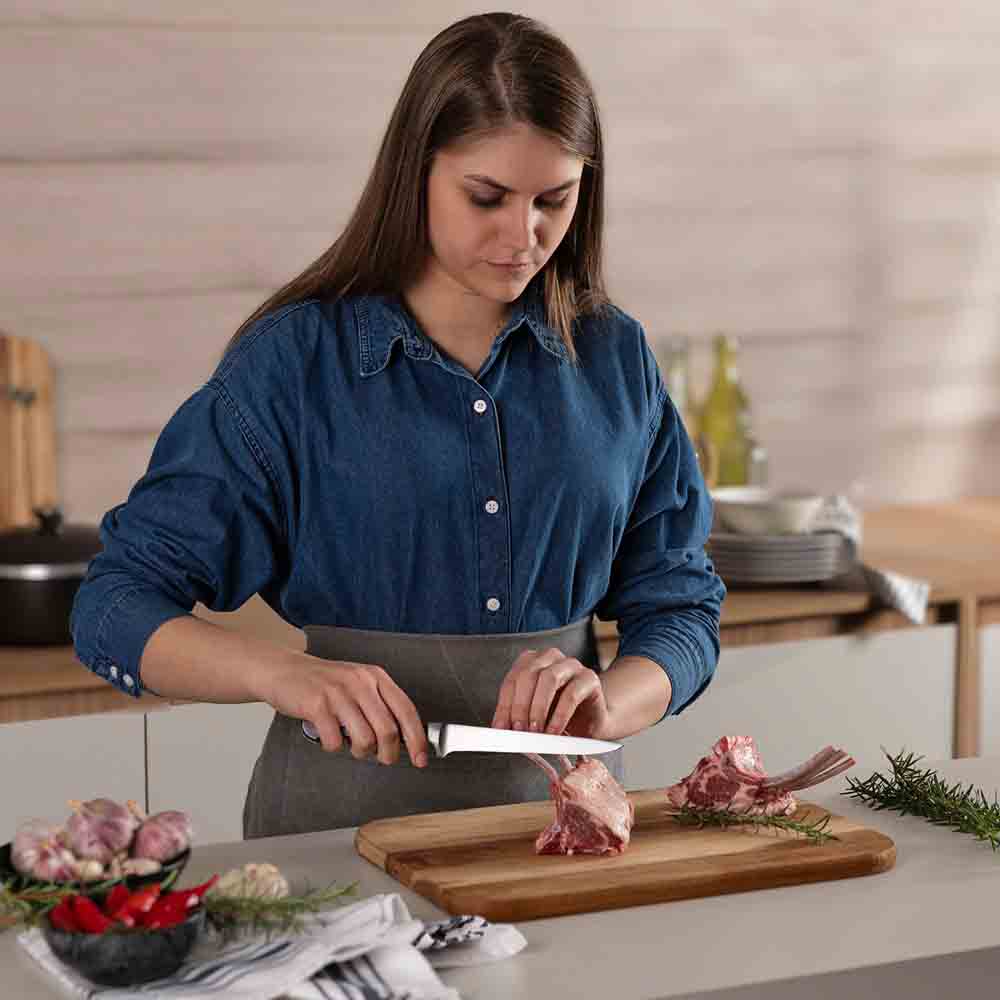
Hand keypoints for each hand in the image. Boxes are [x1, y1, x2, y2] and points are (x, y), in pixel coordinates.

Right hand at [258, 653, 428, 766]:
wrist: (283, 669)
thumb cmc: (324, 682)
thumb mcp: (358, 684)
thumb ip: (380, 704)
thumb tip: (404, 737)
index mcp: (375, 676)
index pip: (406, 711)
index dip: (417, 739)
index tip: (420, 759)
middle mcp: (360, 682)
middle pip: (388, 730)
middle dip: (389, 753)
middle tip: (383, 759)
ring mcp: (338, 693)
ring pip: (365, 739)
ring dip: (361, 752)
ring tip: (351, 745)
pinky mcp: (316, 704)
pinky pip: (335, 741)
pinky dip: (333, 747)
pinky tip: (327, 736)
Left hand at [491, 647, 612, 740]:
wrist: (593, 720)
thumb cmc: (560, 714)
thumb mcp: (534, 715)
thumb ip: (519, 716)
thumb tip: (501, 729)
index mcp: (532, 661)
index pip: (512, 679)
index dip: (505, 705)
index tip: (501, 728)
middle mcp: (551, 658)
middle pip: (528, 674)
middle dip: (520, 705)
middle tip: (519, 730)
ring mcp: (571, 665)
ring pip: (549, 678)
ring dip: (538, 708)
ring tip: (535, 731)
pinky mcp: (589, 678)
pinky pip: (571, 694)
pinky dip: (559, 715)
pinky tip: (554, 731)